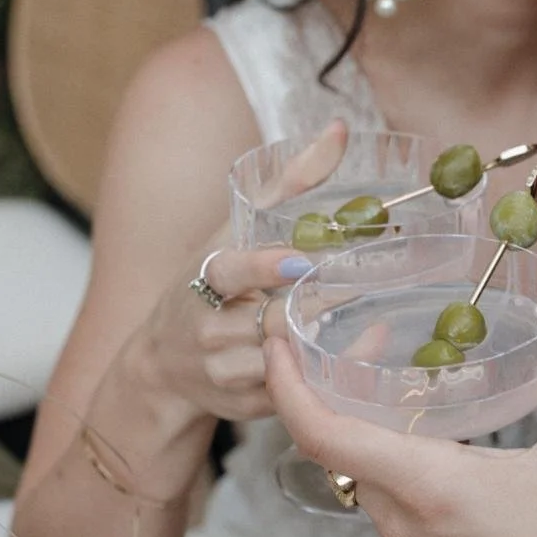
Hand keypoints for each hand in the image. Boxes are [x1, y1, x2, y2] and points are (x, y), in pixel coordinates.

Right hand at [128, 124, 347, 425]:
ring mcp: (228, 371)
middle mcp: (211, 328)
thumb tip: (337, 131)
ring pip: (288, 360)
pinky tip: (362, 352)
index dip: (263, 267)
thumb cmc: (209, 282)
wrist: (163, 363)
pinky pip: (296, 392)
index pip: (229, 272)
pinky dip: (328, 373)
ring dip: (327, 341)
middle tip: (363, 284)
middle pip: (273, 319)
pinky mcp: (248, 405)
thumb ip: (287, 183)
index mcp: (204, 279)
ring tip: (373, 316)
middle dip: (316, 305)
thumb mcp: (235, 229)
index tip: (298, 261)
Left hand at [265, 293, 536, 536]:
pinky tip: (440, 457)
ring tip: (410, 394)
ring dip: (374, 436)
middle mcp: (400, 523)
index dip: (286, 382)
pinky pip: (389, 514)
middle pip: (339, 447)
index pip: (320, 431)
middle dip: (343, 392)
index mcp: (426, 485)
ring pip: (367, 481)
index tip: (278, 342)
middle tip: (370, 344)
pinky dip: (397, 476)